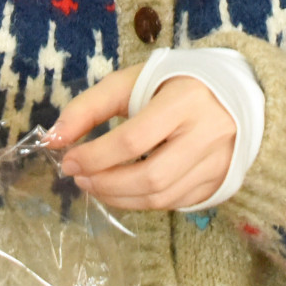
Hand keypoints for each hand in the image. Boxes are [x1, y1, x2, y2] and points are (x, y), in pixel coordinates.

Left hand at [51, 67, 236, 210]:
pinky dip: (144, 203)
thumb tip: (53, 138)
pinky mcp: (220, 181)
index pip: (133, 140)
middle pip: (150, 177)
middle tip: (80, 179)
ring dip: (120, 199)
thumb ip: (89, 106)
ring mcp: (218, 162)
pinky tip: (125, 191)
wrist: (233, 93)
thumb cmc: (173, 84)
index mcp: (184, 101)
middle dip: (106, 184)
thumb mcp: (131, 82)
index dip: (95, 156)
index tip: (68, 160)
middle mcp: (207, 134)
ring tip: (96, 186)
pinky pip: (176, 204)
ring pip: (163, 198)